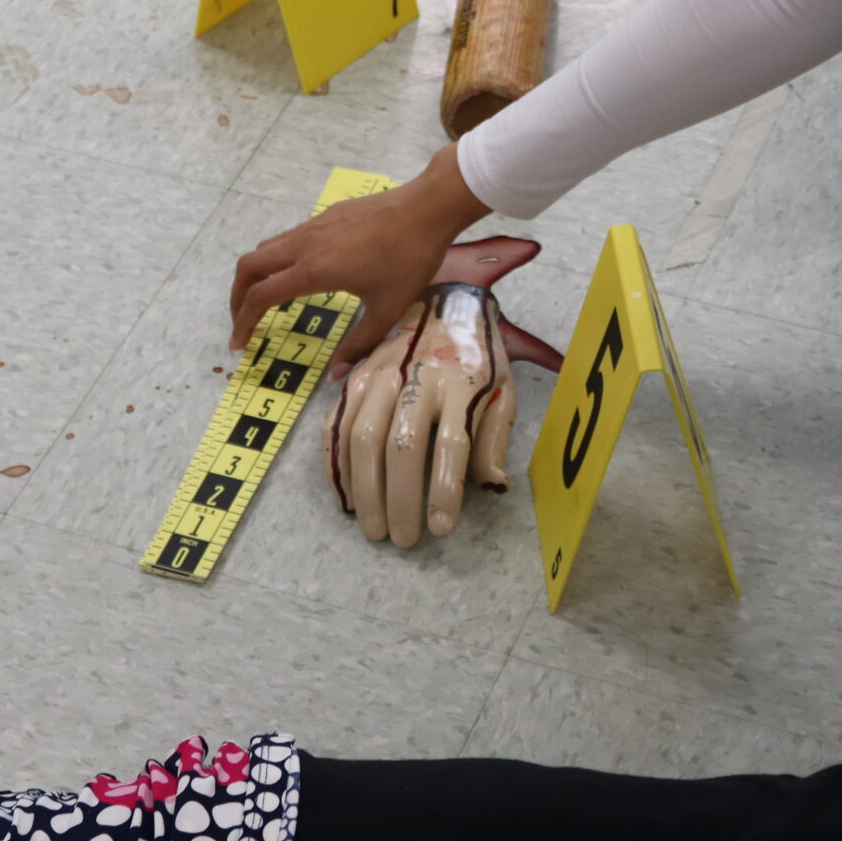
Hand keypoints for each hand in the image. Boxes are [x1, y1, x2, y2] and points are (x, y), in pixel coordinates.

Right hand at [228, 144, 491, 371]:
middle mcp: (304, 246)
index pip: (260, 297)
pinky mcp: (326, 215)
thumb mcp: (387, 310)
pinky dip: (276, 260)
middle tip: (243, 323)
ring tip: (265, 301)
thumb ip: (358, 344)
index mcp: (313, 271)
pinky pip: (287, 238)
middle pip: (249, 267)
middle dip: (237, 297)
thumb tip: (334, 377)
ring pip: (266, 248)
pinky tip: (299, 275)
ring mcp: (313, 226)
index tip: (238, 345)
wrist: (428, 207)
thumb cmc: (410, 259)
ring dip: (255, 275)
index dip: (242, 323)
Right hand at [326, 285, 516, 546]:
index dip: (444, 490)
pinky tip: (347, 497)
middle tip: (401, 540)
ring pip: (363, 438)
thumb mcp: (503, 390)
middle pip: (400, 446)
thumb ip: (494, 437)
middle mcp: (418, 378)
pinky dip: (339, 465)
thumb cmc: (480, 356)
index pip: (450, 444)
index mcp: (462, 383)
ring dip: (366, 490)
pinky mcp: (357, 375)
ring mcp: (381, 375)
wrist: (446, 300)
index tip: (440, 529)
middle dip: (399, 500)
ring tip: (373, 528)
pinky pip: (338, 424)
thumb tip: (492, 485)